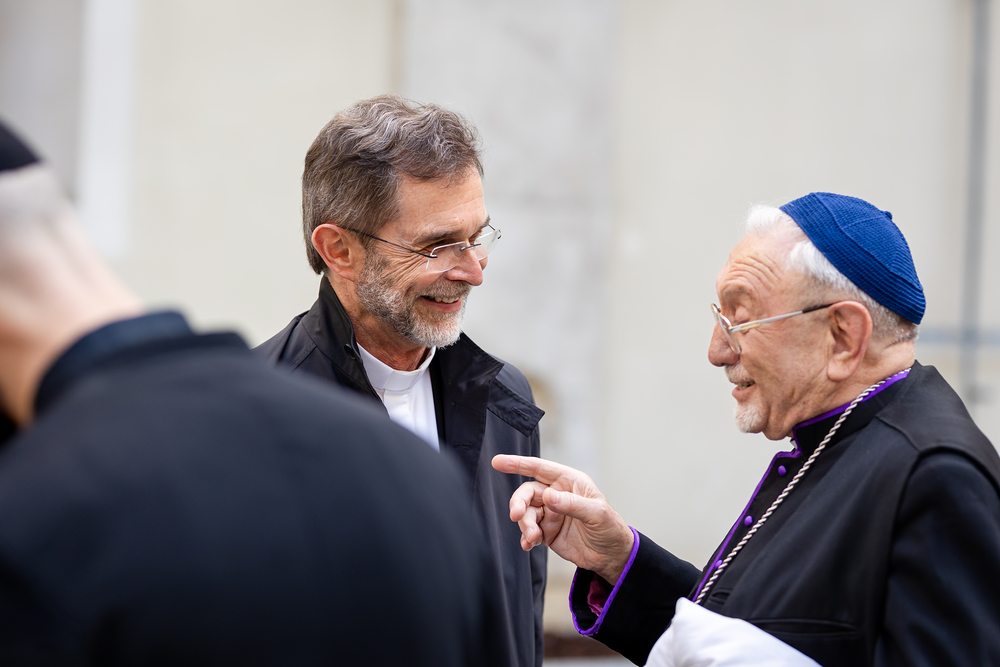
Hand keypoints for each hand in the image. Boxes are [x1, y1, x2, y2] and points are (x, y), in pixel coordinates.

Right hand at [492, 455, 634, 584]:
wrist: (612, 557)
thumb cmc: (610, 528)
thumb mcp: (596, 514)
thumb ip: (571, 504)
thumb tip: (547, 496)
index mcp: (569, 482)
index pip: (540, 468)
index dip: (517, 463)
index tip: (497, 462)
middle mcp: (556, 495)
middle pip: (527, 493)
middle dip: (519, 502)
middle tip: (517, 516)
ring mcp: (550, 514)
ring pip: (526, 513)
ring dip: (524, 524)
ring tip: (532, 537)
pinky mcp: (546, 532)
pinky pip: (529, 531)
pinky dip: (526, 538)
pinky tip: (528, 545)